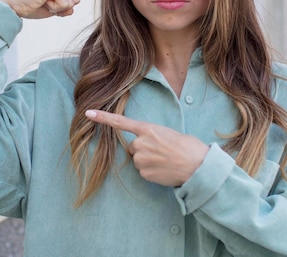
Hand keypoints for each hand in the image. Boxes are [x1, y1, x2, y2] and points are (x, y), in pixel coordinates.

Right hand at [0, 0, 81, 18]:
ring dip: (57, 7)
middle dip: (61, 6)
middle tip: (43, 0)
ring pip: (72, 2)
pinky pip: (65, 4)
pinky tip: (41, 0)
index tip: (46, 0)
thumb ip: (67, 6)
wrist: (11, 5)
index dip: (62, 5)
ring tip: (42, 0)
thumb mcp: (54, 6)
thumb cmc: (30, 4)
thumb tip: (72, 9)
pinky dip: (53, 8)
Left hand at [85, 109, 208, 186]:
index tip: (88, 113)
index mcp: (148, 129)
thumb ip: (152, 136)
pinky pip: (144, 172)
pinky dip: (152, 172)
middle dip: (143, 150)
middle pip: (132, 147)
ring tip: (166, 161)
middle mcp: (141, 143)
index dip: (103, 118)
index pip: (120, 122)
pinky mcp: (144, 173)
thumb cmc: (188, 147)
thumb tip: (145, 146)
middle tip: (162, 151)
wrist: (198, 165)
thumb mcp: (168, 133)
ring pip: (138, 160)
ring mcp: (141, 159)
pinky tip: (165, 170)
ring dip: (148, 161)